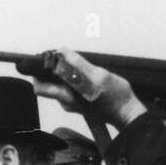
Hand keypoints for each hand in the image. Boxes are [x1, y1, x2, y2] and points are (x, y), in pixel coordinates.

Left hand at [30, 48, 146, 129]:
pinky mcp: (77, 100)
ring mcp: (70, 102)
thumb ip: (78, 64)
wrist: (126, 112)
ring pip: (55, 84)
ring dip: (59, 71)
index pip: (40, 85)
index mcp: (67, 97)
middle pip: (44, 84)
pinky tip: (80, 70)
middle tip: (57, 56)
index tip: (47, 56)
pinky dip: (68, 76)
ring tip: (70, 60)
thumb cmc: (115, 97)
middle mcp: (65, 101)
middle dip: (47, 69)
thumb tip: (62, 52)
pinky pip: (65, 86)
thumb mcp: (98, 77)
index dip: (39, 69)